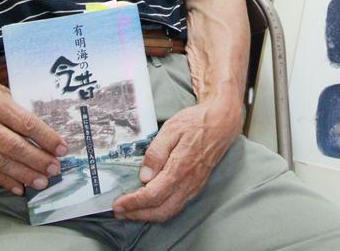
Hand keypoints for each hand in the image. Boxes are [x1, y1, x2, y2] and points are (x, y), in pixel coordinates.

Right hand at [0, 68, 66, 195]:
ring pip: (2, 162)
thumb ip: (17, 108)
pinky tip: (19, 187)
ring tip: (42, 182)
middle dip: (38, 160)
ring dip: (24, 174)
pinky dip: (4, 180)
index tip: (62, 148)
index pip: (27, 125)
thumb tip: (40, 127)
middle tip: (55, 168)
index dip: (47, 138)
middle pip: (16, 147)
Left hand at [112, 97, 240, 221]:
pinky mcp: (197, 186)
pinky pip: (177, 206)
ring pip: (170, 211)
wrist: (222, 122)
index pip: (153, 195)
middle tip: (120, 212)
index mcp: (181, 168)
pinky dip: (161, 211)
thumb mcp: (171, 129)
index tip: (118, 204)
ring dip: (148, 216)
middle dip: (137, 215)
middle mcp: (189, 182)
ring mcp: (194, 186)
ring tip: (131, 211)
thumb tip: (144, 177)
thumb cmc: (196, 122)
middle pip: (161, 211)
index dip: (133, 203)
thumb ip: (156, 152)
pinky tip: (150, 205)